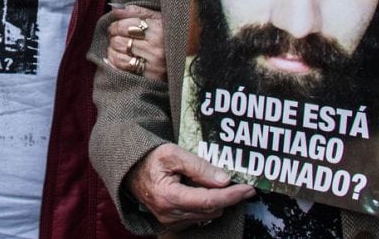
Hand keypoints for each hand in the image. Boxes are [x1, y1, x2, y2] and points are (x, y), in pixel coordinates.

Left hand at [105, 4, 165, 80]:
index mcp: (158, 30)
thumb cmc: (168, 34)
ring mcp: (153, 65)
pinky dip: (114, 62)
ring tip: (117, 47)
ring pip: (117, 56)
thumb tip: (114, 9)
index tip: (115, 27)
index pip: (124, 26)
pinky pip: (121, 69)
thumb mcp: (157, 18)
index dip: (115, 26)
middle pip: (119, 41)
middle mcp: (156, 48)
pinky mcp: (149, 77)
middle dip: (114, 38)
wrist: (186, 58)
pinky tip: (117, 57)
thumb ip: (136, 12)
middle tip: (115, 37)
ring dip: (112, 50)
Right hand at [126, 143, 253, 230]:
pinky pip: (199, 217)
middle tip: (232, 179)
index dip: (232, 195)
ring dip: (214, 199)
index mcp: (169, 197)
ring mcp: (171, 222)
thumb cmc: (150, 159)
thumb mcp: (173, 154)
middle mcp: (170, 215)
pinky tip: (197, 190)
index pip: (210, 200)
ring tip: (204, 180)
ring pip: (207, 214)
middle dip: (225, 195)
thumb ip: (199, 166)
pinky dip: (204, 204)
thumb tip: (224, 180)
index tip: (248, 189)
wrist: (130, 170)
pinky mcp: (173, 224)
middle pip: (211, 209)